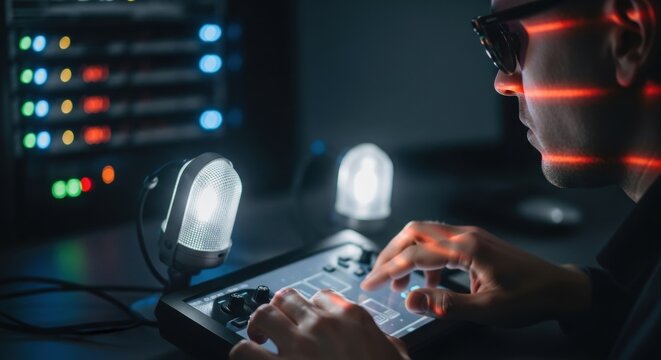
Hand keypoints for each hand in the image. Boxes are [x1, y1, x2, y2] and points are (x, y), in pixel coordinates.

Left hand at [229, 288, 409, 359]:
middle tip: (279, 324)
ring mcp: (300, 344)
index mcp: (351, 317)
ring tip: (258, 336)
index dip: (312, 308)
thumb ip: (382, 339)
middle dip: (282, 310)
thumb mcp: (395, 354)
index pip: (321, 295)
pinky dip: (242, 352)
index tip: (309, 319)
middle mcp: (323, 324)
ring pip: (264, 314)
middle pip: (288, 297)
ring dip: (259, 324)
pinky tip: (248, 356)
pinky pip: (245, 351)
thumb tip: (380, 340)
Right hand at [361, 221, 590, 326]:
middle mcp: (465, 235)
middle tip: (377, 277)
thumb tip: (411, 299)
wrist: (560, 288)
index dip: (388, 270)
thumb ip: (446, 305)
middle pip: (413, 232)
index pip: (415, 254)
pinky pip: (439, 243)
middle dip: (391, 254)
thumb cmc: (529, 298)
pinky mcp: (474, 242)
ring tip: (399, 283)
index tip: (370, 285)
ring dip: (406, 254)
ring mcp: (470, 236)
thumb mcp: (487, 310)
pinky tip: (429, 283)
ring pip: (424, 234)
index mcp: (467, 248)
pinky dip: (424, 259)